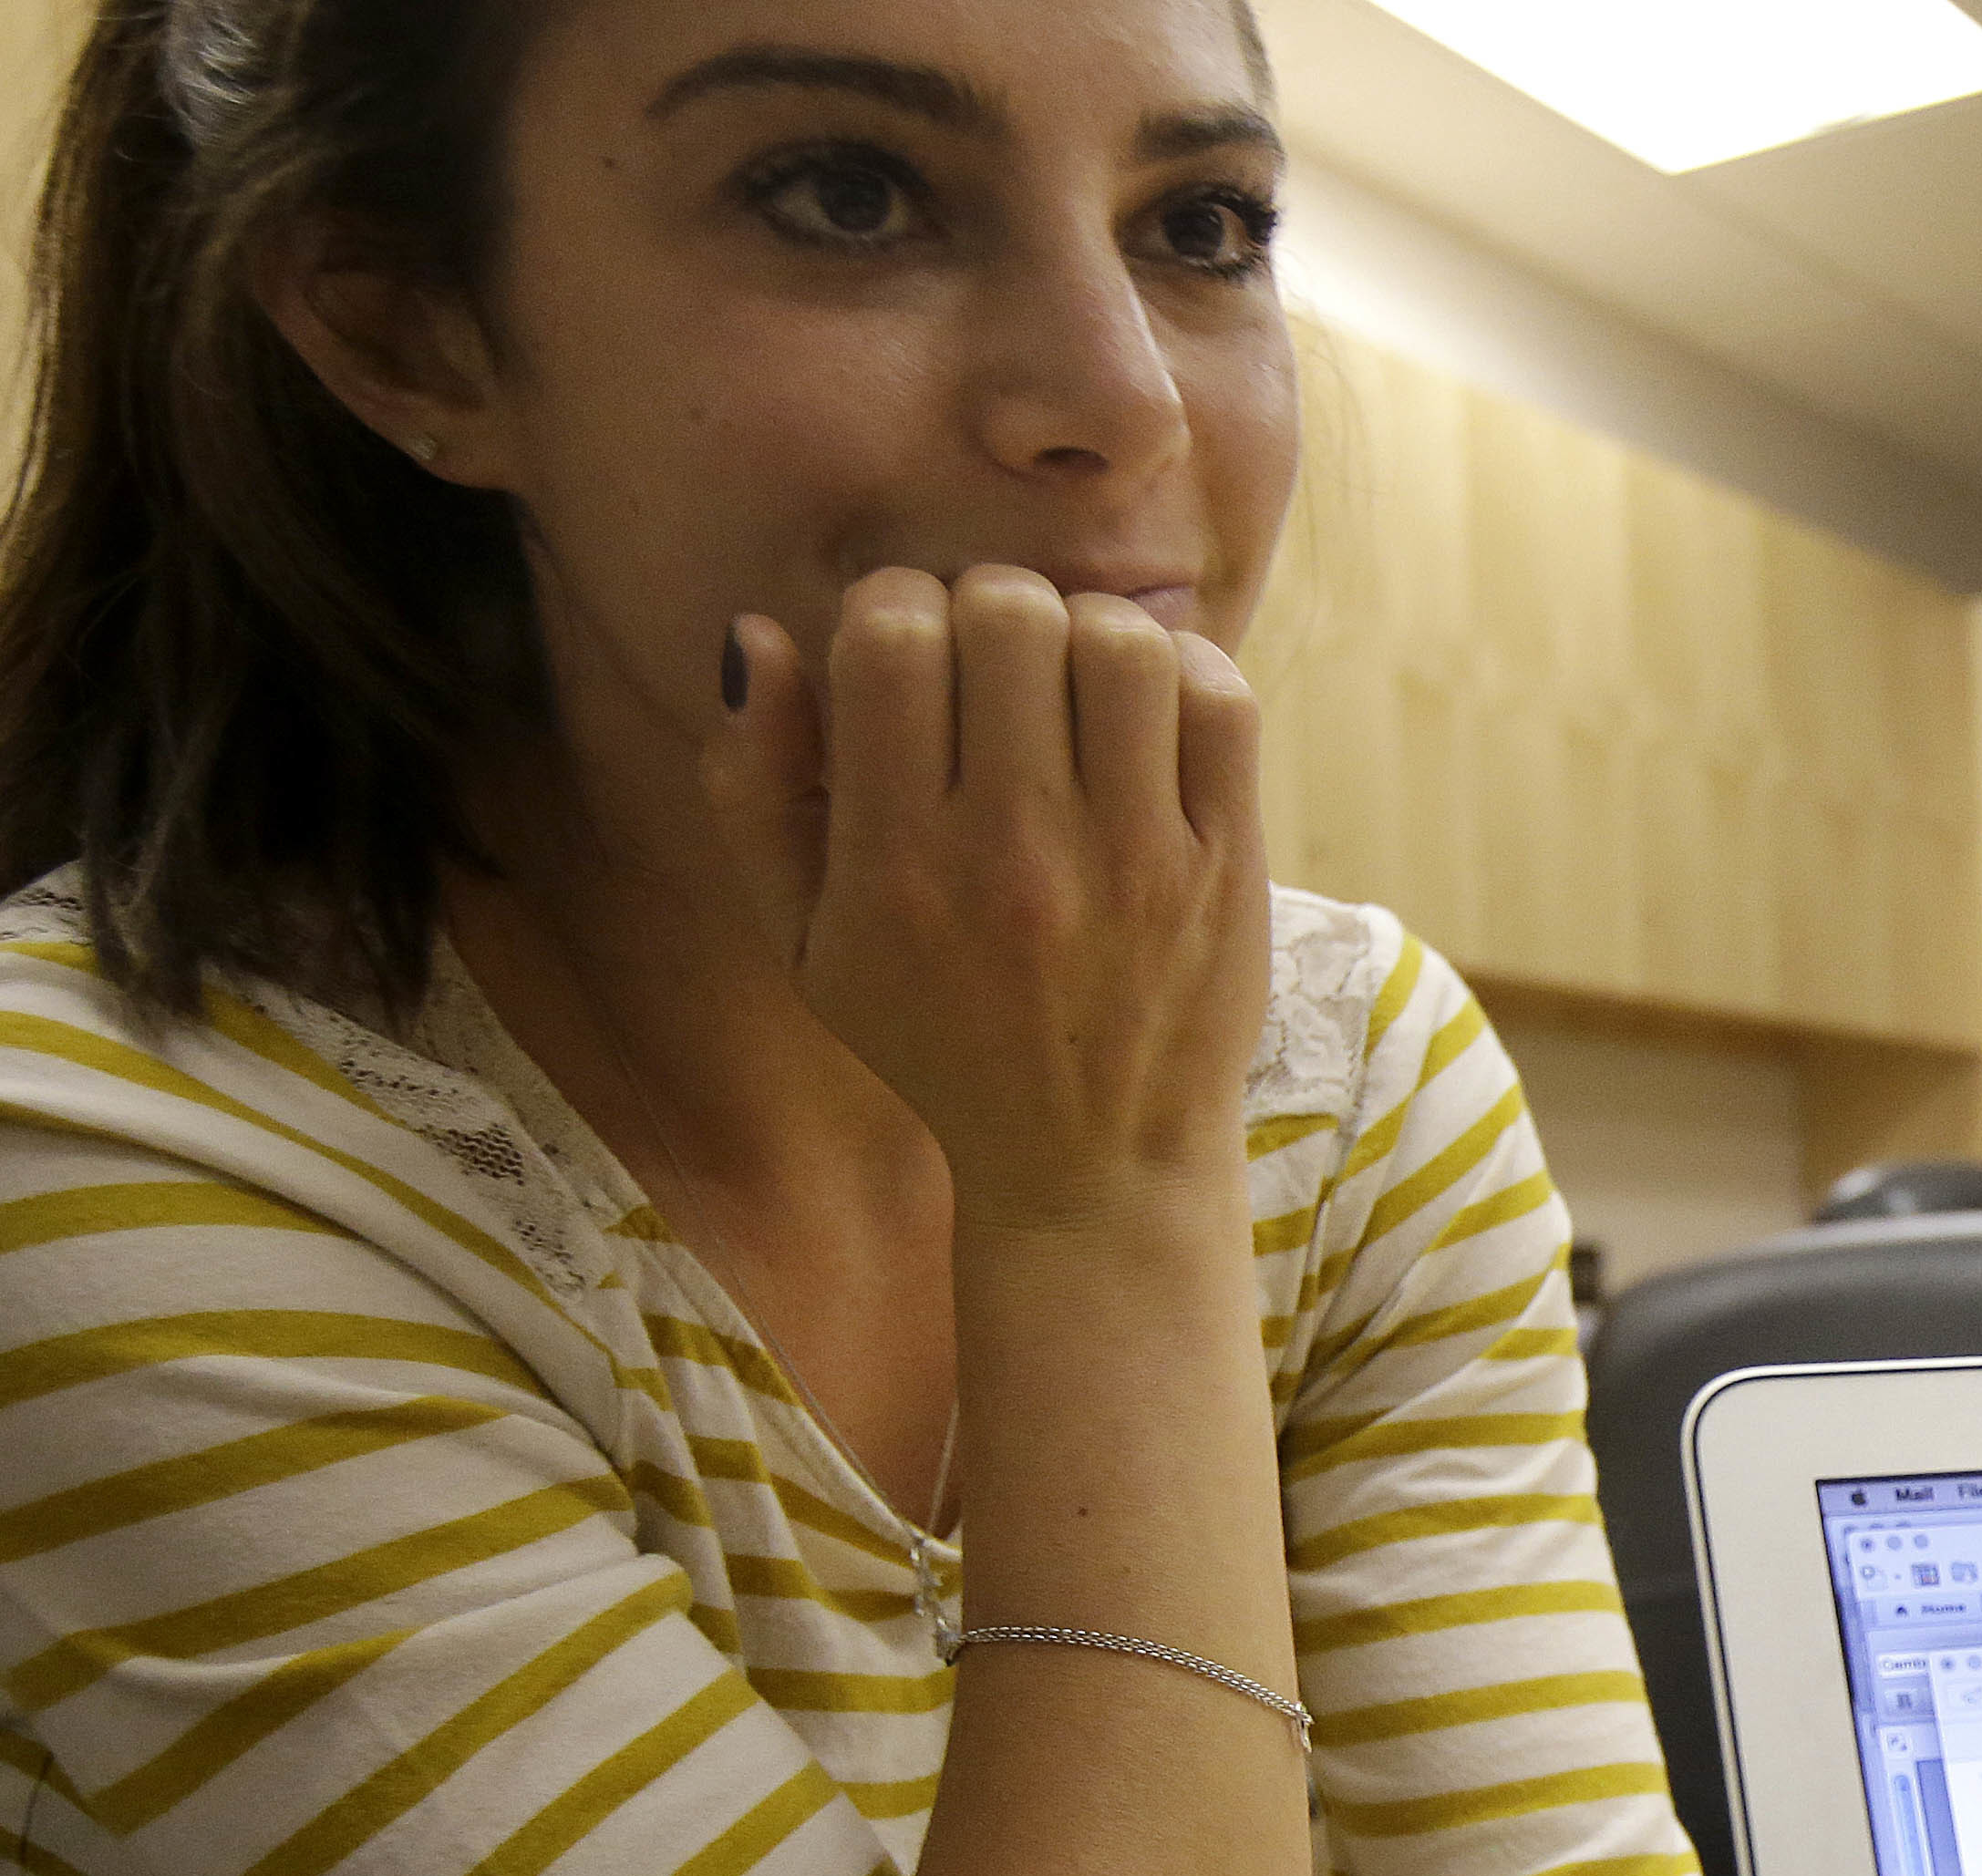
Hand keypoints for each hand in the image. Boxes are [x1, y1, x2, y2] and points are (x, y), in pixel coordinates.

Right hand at [703, 565, 1271, 1230]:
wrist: (1094, 1163)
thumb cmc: (934, 1039)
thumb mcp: (804, 942)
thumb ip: (755, 789)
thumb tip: (758, 635)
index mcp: (895, 865)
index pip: (892, 635)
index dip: (895, 606)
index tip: (910, 653)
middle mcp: (1015, 854)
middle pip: (1009, 613)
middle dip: (991, 609)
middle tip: (996, 667)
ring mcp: (1134, 857)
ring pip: (1120, 639)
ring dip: (1091, 631)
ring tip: (1075, 684)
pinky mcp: (1226, 863)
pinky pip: (1219, 696)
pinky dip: (1186, 671)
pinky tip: (1149, 714)